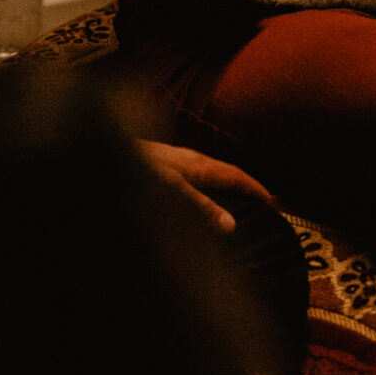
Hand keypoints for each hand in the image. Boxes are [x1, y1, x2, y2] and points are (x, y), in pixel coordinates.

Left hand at [139, 140, 274, 235]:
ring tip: (236, 206)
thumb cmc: (133, 168)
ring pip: (210, 175)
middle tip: (262, 207)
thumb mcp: (169, 191)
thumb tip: (232, 226)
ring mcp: (176, 161)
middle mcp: (190, 160)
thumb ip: (200, 207)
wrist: (100, 149)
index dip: (257, 189)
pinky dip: (208, 190)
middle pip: (226, 173)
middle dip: (245, 189)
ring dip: (226, 189)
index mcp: (197, 165)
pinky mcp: (162, 167)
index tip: (275, 204)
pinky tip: (198, 201)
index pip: (236, 176)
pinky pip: (196, 179)